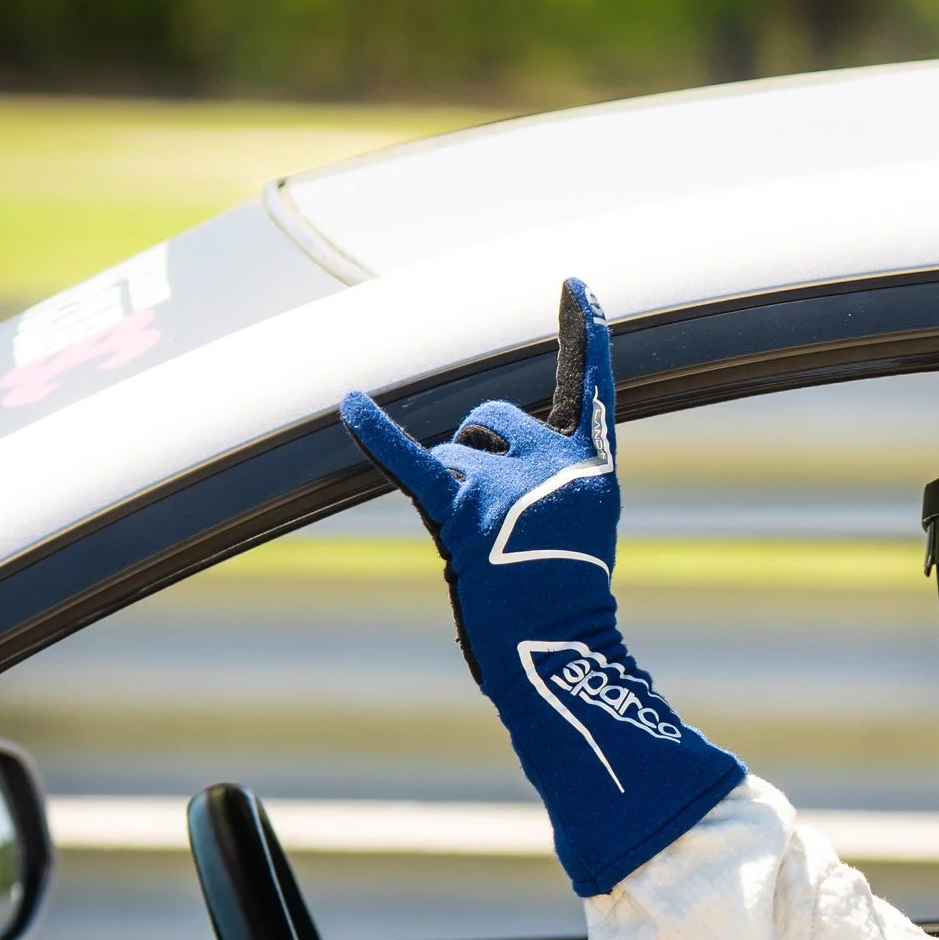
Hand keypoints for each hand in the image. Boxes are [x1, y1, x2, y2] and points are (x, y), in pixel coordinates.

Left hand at [342, 280, 743, 897]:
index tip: (573, 284)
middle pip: (492, 419)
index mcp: (589, 468)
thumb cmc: (560, 606)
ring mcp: (509, 484)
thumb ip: (546, 478)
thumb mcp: (574, 529)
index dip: (582, 332)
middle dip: (477, 454)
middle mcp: (553, 462)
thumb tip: (475, 444)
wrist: (560, 655)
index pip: (588, 386)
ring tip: (475, 546)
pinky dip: (377, 432)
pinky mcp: (463, 511)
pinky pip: (413, 460)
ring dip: (452, 488)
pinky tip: (349, 403)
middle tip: (491, 524)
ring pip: (454, 449)